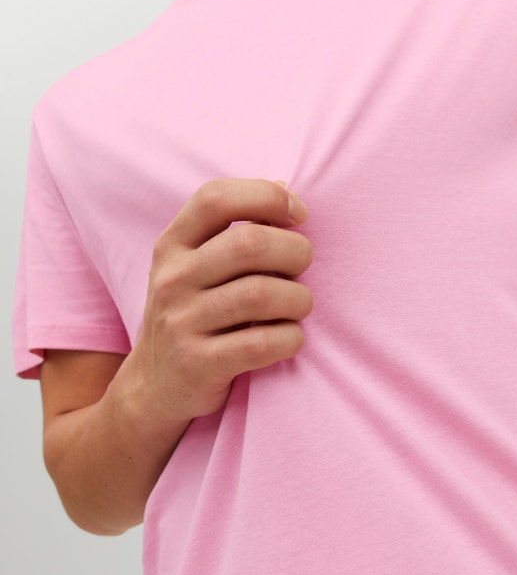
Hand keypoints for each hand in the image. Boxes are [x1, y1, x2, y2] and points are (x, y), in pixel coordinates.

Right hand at [128, 178, 312, 424]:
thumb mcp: (196, 266)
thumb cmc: (194, 314)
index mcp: (172, 245)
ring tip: (299, 306)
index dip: (266, 197)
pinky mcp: (198, 364)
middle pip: (249, 243)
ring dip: (298, 299)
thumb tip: (285, 188)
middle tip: (303, 268)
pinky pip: (262, 344)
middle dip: (295, 251)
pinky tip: (289, 338)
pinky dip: (290, 339)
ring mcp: (181, 323)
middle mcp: (171, 279)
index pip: (216, 198)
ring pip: (261, 294)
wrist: (154, 386)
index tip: (299, 214)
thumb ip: (234, 229)